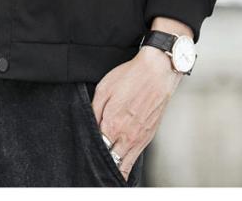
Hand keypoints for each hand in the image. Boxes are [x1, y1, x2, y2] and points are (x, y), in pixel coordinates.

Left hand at [91, 46, 181, 180]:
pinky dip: (125, 165)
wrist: (157, 73)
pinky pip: (134, 159)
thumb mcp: (103, 88)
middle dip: (100, 159)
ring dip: (113, 167)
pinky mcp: (148, 138)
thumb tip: (89, 127)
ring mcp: (139, 139)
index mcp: (112, 124)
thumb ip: (94, 111)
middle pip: (109, 160)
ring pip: (123, 165)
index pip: (97, 147)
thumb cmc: (130, 77)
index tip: (85, 145)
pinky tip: (119, 162)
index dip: (90, 147)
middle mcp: (126, 136)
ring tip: (103, 166)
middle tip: (92, 157)